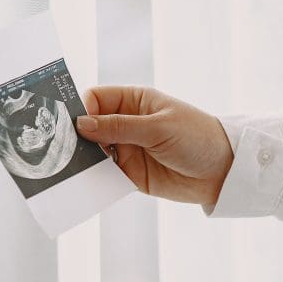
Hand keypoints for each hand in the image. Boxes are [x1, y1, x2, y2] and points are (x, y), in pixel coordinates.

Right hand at [75, 86, 233, 206]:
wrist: (223, 171)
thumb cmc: (197, 137)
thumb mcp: (158, 128)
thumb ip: (120, 127)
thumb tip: (82, 124)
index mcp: (134, 101)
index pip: (95, 98)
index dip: (80, 109)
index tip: (69, 124)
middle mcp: (126, 123)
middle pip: (89, 126)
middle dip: (76, 136)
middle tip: (60, 148)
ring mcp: (127, 149)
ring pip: (93, 152)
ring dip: (82, 159)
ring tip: (68, 168)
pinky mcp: (130, 174)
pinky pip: (105, 175)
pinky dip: (94, 179)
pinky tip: (85, 183)